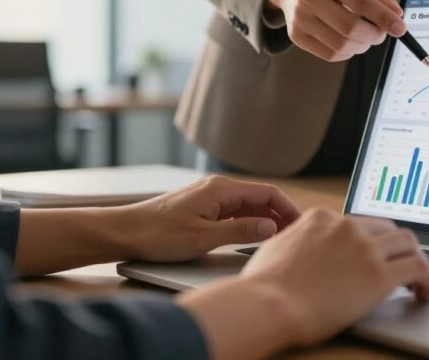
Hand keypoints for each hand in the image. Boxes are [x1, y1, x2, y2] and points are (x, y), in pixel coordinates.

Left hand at [116, 175, 300, 261]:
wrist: (126, 232)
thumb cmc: (159, 234)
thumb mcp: (203, 238)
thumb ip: (240, 231)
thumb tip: (271, 226)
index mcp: (221, 189)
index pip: (268, 193)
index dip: (289, 209)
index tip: (302, 226)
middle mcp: (218, 188)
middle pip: (261, 198)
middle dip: (282, 215)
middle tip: (297, 237)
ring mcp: (211, 197)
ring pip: (250, 206)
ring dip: (267, 220)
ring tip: (281, 240)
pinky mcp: (204, 207)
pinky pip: (236, 212)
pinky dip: (251, 222)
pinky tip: (257, 238)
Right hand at [177, 208, 428, 359]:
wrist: (266, 305)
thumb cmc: (262, 287)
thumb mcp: (275, 247)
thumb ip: (294, 242)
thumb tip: (297, 250)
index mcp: (321, 218)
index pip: (358, 223)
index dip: (370, 240)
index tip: (374, 253)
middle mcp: (346, 226)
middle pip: (387, 228)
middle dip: (396, 246)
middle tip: (400, 264)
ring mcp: (364, 248)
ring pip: (408, 242)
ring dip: (416, 259)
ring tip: (418, 279)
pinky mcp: (378, 274)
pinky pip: (417, 268)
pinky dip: (427, 278)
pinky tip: (424, 292)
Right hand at [266, 0, 406, 61]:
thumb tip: (397, 15)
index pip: (360, 1)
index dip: (383, 17)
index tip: (400, 28)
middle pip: (350, 27)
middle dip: (374, 35)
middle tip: (382, 34)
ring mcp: (300, 18)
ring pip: (341, 45)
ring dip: (363, 45)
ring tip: (366, 37)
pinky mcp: (296, 36)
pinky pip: (331, 55)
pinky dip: (349, 52)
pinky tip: (350, 42)